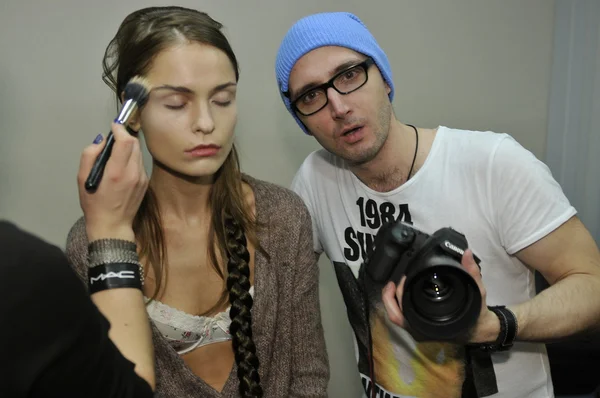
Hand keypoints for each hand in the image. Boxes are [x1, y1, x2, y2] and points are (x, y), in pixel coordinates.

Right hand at [77, 122, 148, 241]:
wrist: (112, 225)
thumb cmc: (94, 204)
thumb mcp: (82, 179)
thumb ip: (90, 155)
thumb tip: (101, 141)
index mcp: (116, 172)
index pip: (126, 141)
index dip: (120, 129)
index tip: (114, 126)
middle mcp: (133, 173)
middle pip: (135, 143)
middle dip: (124, 137)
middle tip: (113, 141)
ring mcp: (142, 178)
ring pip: (139, 152)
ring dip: (128, 148)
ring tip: (115, 156)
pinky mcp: (145, 182)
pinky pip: (140, 163)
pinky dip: (131, 159)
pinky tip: (121, 168)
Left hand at [381, 248, 499, 342]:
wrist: (480, 329)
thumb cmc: (475, 314)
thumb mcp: (476, 292)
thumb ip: (471, 273)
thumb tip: (467, 254)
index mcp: (429, 326)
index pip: (400, 315)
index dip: (395, 297)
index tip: (401, 280)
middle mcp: (421, 330)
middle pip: (394, 315)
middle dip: (390, 295)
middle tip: (398, 279)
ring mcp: (419, 329)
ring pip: (397, 316)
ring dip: (393, 299)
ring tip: (397, 283)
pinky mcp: (420, 326)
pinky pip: (403, 316)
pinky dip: (399, 303)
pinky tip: (403, 291)